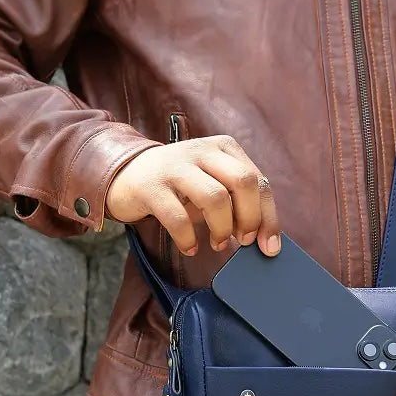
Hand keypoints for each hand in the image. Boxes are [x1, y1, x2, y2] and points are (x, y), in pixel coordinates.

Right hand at [106, 135, 279, 255]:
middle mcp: (202, 151)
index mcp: (224, 148)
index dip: (268, 217)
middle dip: (249, 218)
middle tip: (243, 241)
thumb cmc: (179, 187)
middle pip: (242, 181)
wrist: (126, 174)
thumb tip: (264, 238)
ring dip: (221, 228)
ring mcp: (175, 166)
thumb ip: (238, 201)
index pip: (258, 180)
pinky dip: (188, 238)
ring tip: (218, 243)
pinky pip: (178, 217)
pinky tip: (190, 247)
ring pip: (215, 197)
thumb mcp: (212, 184)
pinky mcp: (151, 186)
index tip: (269, 246)